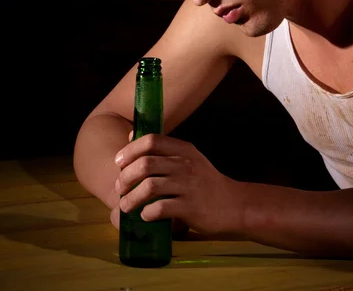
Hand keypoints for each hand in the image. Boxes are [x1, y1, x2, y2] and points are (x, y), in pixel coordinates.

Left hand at [111, 133, 243, 235]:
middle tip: (119, 188)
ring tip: (125, 206)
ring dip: (131, 198)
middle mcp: (185, 164)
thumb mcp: (188, 158)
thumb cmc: (204, 181)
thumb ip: (162, 149)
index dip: (130, 150)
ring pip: (149, 187)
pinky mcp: (191, 207)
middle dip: (125, 177)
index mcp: (183, 149)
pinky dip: (148, 213)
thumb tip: (130, 137)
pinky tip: (145, 215)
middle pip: (145, 164)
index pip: (151, 140)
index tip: (118, 162)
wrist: (233, 204)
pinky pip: (161, 208)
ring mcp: (188, 185)